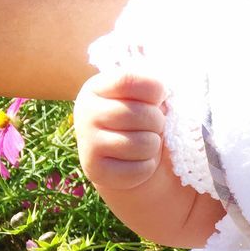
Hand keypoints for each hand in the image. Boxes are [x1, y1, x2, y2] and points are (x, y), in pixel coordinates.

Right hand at [73, 70, 167, 191]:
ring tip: (145, 142)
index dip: (154, 89)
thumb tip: (163, 99)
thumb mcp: (145, 98)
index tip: (158, 98)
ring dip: (154, 144)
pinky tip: (136, 160)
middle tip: (154, 125)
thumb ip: (153, 91)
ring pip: (143, 143)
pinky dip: (147, 166)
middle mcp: (86, 112)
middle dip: (158, 121)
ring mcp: (87, 142)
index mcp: (97, 88)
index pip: (129, 80)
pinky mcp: (95, 170)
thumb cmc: (141, 120)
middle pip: (138, 113)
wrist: (125, 158)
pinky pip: (139, 169)